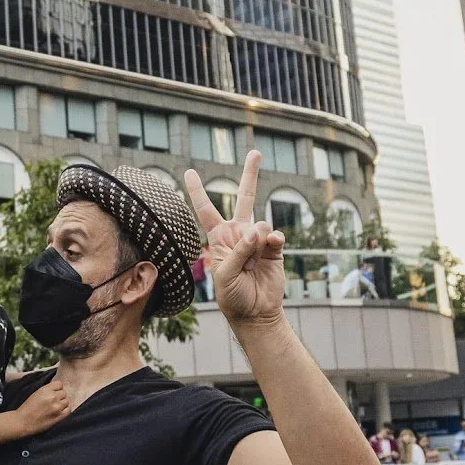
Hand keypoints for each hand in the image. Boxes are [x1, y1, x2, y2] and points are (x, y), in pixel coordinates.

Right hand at [13, 377, 73, 434]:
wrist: (22, 422)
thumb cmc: (27, 409)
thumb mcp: (36, 394)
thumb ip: (47, 390)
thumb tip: (58, 390)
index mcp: (45, 390)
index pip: (59, 384)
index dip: (57, 389)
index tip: (53, 393)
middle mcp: (52, 397)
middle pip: (64, 393)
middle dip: (59, 397)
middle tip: (53, 403)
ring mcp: (57, 407)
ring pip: (66, 401)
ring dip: (62, 404)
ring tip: (54, 409)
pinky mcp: (59, 416)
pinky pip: (68, 410)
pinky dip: (65, 411)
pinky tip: (58, 413)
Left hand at [184, 152, 282, 326]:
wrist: (255, 312)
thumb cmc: (232, 295)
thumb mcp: (225, 275)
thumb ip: (239, 251)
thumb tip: (258, 230)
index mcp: (219, 237)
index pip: (205, 209)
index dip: (197, 191)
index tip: (189, 171)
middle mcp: (239, 233)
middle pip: (244, 197)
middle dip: (251, 175)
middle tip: (256, 152)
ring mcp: (258, 239)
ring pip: (260, 223)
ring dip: (257, 240)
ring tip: (254, 261)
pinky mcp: (274, 247)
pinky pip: (275, 235)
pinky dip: (273, 241)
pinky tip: (270, 250)